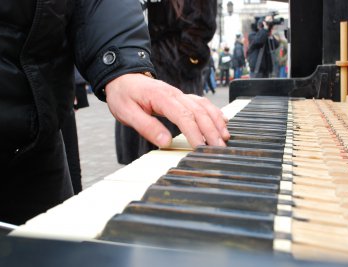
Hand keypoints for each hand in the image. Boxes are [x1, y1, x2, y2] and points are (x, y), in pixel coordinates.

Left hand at [105, 73, 229, 147]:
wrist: (123, 77)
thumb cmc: (124, 95)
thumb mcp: (127, 112)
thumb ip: (146, 127)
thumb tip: (165, 142)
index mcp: (161, 97)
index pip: (183, 116)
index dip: (194, 132)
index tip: (201, 147)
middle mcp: (175, 94)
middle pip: (198, 112)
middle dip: (211, 130)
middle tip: (219, 148)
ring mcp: (180, 94)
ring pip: (204, 106)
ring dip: (216, 121)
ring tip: (225, 137)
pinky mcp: (182, 97)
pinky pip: (202, 103)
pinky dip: (214, 112)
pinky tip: (222, 121)